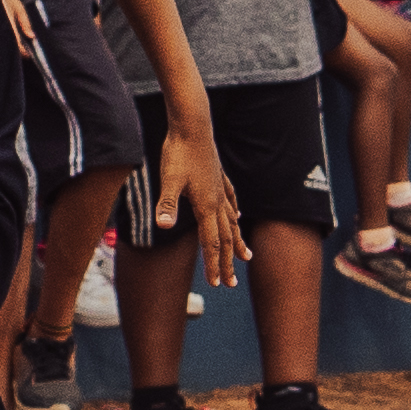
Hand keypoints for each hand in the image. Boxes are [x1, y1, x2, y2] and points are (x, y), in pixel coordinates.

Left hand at [153, 121, 249, 290]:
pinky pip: (229, 201)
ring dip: (237, 241)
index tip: (216, 284)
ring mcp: (219, 189)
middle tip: (231, 284)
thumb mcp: (169, 180)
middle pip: (226, 238)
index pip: (212, 242)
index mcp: (206, 206)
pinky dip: (233, 212)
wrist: (192, 125)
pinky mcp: (217, 177)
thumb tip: (163, 225)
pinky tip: (236, 215)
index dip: (214, 265)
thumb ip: (167, 203)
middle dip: (228, 262)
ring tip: (247, 257)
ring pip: (232, 222)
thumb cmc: (178, 152)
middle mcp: (217, 201)